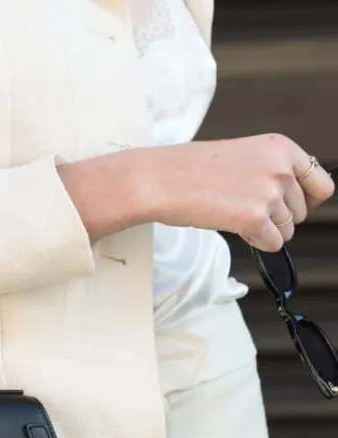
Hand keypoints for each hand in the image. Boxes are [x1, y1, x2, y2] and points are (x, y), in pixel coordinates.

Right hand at [140, 134, 334, 250]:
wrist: (162, 179)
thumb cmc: (191, 169)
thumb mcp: (242, 155)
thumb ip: (272, 171)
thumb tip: (293, 202)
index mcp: (281, 148)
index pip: (320, 184)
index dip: (306, 201)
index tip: (291, 207)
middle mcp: (281, 168)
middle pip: (301, 212)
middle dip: (276, 217)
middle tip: (243, 207)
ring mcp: (269, 194)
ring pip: (287, 230)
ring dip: (264, 230)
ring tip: (233, 213)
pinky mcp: (254, 219)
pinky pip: (273, 244)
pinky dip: (256, 242)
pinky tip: (233, 226)